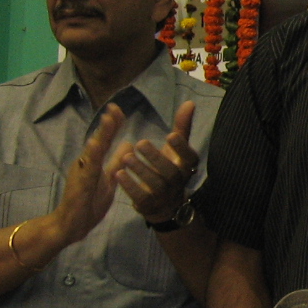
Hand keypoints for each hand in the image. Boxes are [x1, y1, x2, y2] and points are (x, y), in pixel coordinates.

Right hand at [48, 104, 125, 245]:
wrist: (70, 226)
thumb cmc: (89, 203)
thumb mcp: (108, 180)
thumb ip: (116, 162)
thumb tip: (128, 145)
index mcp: (94, 163)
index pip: (105, 141)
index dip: (112, 126)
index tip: (120, 110)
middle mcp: (86, 164)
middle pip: (98, 141)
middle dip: (107, 125)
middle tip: (115, 108)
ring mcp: (82, 174)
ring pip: (92, 152)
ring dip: (100, 136)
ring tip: (108, 120)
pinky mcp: (80, 186)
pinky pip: (87, 170)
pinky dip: (91, 158)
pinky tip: (95, 146)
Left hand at [109, 100, 199, 224]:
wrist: (164, 204)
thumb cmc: (169, 168)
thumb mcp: (175, 149)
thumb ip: (182, 127)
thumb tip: (189, 102)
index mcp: (186, 166)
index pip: (189, 157)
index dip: (181, 147)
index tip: (170, 135)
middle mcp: (178, 182)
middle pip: (171, 171)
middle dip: (156, 157)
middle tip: (140, 143)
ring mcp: (165, 196)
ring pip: (155, 184)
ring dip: (141, 170)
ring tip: (126, 157)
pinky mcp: (150, 205)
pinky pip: (141, 197)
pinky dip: (130, 186)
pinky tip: (118, 174)